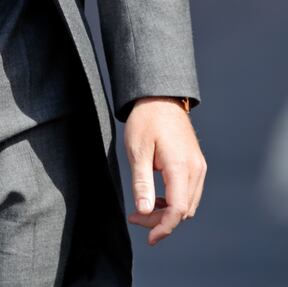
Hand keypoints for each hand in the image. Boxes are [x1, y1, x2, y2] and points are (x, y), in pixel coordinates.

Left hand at [124, 96, 206, 245]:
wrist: (160, 96)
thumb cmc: (146, 119)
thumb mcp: (137, 150)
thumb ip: (142, 183)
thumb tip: (145, 211)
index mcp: (181, 166)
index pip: (178, 209)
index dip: (164, 227)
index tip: (149, 237)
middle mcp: (196, 169)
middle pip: (184, 210)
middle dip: (161, 220)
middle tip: (135, 218)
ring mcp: (199, 166)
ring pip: (188, 203)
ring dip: (168, 211)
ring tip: (143, 209)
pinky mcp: (196, 164)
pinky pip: (189, 191)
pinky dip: (174, 200)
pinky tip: (156, 198)